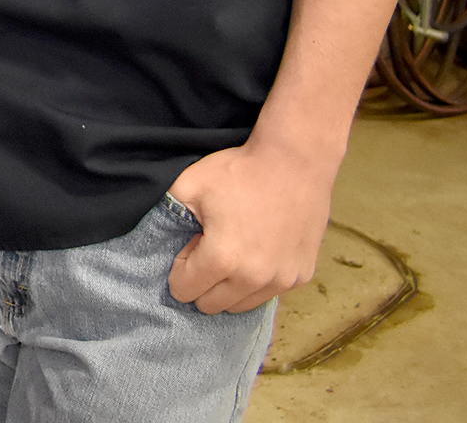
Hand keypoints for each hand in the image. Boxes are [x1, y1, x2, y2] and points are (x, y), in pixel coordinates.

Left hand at [165, 140, 334, 313]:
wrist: (295, 161)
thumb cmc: (239, 171)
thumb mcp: (188, 186)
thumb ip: (168, 220)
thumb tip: (165, 246)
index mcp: (223, 259)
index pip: (184, 291)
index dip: (180, 268)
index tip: (190, 244)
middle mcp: (254, 278)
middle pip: (211, 305)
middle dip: (202, 282)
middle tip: (209, 248)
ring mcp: (282, 280)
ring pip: (240, 305)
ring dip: (229, 286)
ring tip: (233, 250)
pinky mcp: (301, 276)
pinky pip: (268, 294)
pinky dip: (256, 282)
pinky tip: (257, 251)